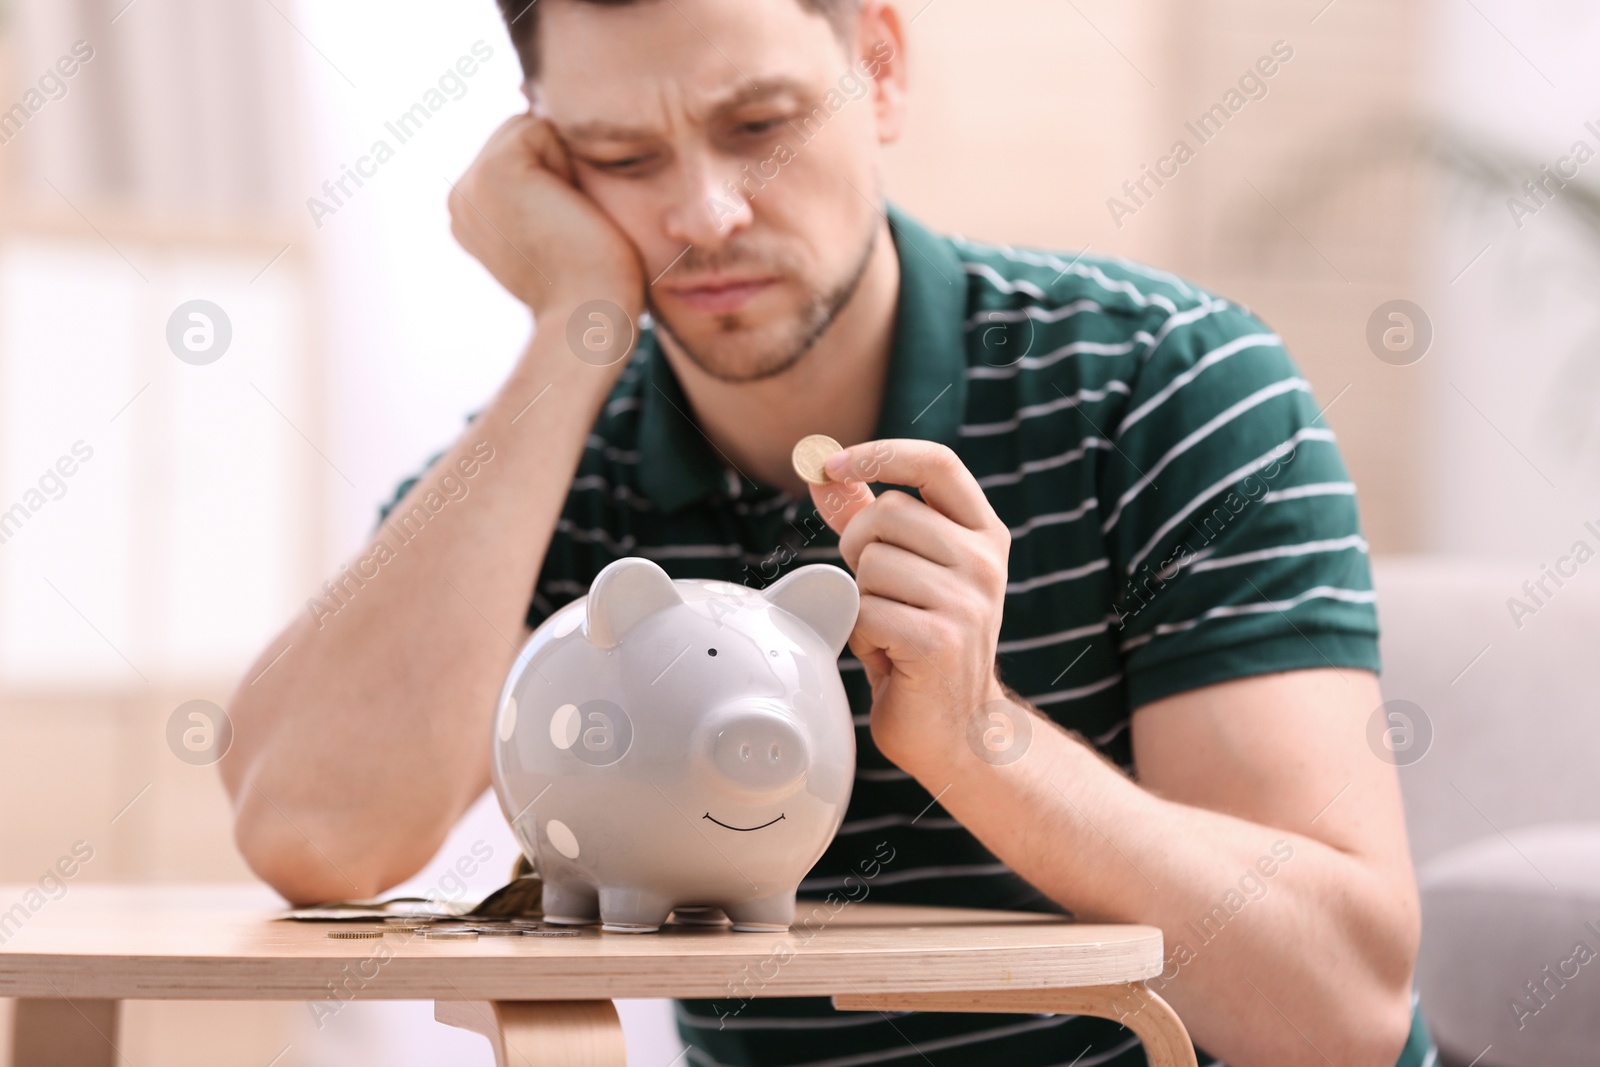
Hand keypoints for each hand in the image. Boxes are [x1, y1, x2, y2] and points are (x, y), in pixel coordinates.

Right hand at [448, 113, 643, 321]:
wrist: (588, 317)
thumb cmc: (590, 284)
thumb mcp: (552, 232)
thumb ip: (536, 192)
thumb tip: (546, 138)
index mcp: (469, 213)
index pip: (518, 152)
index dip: (555, 176)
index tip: (562, 231)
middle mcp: (460, 198)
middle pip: (521, 133)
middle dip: (556, 166)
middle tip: (566, 225)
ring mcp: (471, 183)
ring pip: (530, 128)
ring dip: (563, 165)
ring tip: (565, 219)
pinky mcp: (496, 170)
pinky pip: (542, 128)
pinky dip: (568, 163)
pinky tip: (566, 209)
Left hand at [809, 440, 1011, 778]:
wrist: (959, 731)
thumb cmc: (923, 644)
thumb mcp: (902, 571)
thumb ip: (866, 518)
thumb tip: (822, 472)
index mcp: (984, 534)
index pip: (937, 463)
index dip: (881, 453)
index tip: (832, 464)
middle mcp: (985, 561)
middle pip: (886, 514)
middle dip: (858, 551)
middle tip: (877, 594)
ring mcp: (969, 601)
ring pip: (870, 565)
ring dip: (861, 600)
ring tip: (889, 630)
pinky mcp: (941, 640)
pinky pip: (865, 611)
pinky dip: (860, 636)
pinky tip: (888, 657)